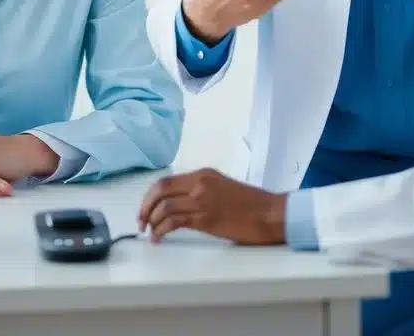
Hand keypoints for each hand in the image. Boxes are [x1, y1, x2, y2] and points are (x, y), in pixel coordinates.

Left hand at [137, 168, 286, 244]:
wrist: (272, 214)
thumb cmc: (254, 206)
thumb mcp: (223, 189)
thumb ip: (202, 192)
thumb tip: (181, 205)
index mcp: (204, 174)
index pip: (167, 181)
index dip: (151, 196)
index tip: (145, 209)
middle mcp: (200, 183)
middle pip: (160, 190)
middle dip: (145, 206)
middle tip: (140, 221)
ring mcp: (202, 199)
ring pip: (164, 206)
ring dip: (151, 220)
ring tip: (149, 233)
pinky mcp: (206, 217)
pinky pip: (174, 221)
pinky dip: (161, 230)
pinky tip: (159, 238)